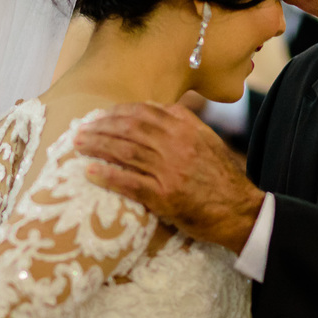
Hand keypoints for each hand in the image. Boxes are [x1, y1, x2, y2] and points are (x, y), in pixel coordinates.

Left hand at [74, 103, 263, 252]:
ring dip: (97, 146)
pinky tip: (90, 171)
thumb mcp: (207, 140)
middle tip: (81, 130)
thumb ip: (183, 122)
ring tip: (78, 145)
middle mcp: (176, 144)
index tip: (100, 116)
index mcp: (186, 127)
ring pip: (125, 151)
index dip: (116, 113)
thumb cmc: (221, 176)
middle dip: (100, 128)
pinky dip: (107, 175)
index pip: (143, 112)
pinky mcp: (164, 196)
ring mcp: (169, 170)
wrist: (239, 209)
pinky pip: (128, 182)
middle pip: (129, 129)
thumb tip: (155, 107)